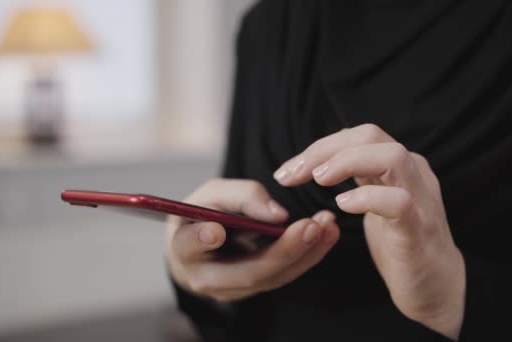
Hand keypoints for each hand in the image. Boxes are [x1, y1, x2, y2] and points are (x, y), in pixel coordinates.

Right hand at [166, 179, 339, 301]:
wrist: (201, 243)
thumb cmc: (204, 213)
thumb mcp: (213, 194)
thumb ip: (240, 196)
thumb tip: (278, 215)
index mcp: (184, 247)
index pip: (189, 245)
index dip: (201, 239)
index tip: (216, 230)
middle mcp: (206, 277)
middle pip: (247, 271)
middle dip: (284, 250)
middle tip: (311, 226)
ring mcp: (233, 289)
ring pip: (273, 277)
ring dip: (306, 252)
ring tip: (328, 226)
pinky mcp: (255, 288)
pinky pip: (284, 274)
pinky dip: (308, 254)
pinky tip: (327, 234)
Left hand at [273, 124, 465, 339]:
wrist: (434, 286)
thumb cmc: (399, 242)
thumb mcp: (375, 200)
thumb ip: (359, 176)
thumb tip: (320, 160)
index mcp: (398, 165)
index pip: (357, 136)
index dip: (318, 147)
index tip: (286, 171)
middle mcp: (413, 173)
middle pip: (371, 135)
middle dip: (325, 150)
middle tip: (292, 175)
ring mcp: (421, 199)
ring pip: (392, 157)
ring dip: (348, 163)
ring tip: (319, 180)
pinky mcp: (420, 229)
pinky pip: (399, 202)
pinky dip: (368, 199)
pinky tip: (343, 206)